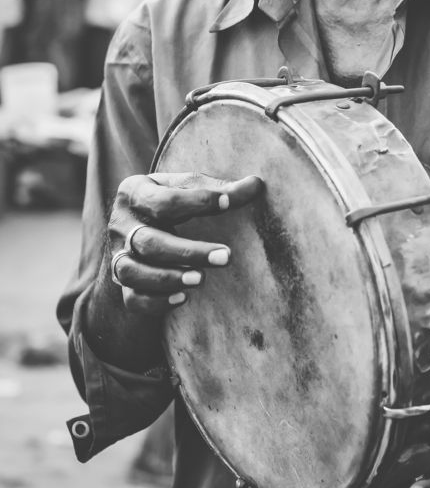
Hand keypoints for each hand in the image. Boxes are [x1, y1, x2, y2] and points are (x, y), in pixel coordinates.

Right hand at [107, 171, 261, 316]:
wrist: (139, 224)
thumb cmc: (170, 201)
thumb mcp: (189, 187)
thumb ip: (220, 189)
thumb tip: (255, 185)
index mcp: (134, 191)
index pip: (162, 200)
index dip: (197, 202)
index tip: (229, 203)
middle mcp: (121, 224)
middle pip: (148, 242)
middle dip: (188, 252)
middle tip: (227, 257)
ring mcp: (117, 255)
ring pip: (132, 272)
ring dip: (168, 278)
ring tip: (202, 279)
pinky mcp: (121, 283)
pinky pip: (132, 299)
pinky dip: (155, 302)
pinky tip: (183, 298)